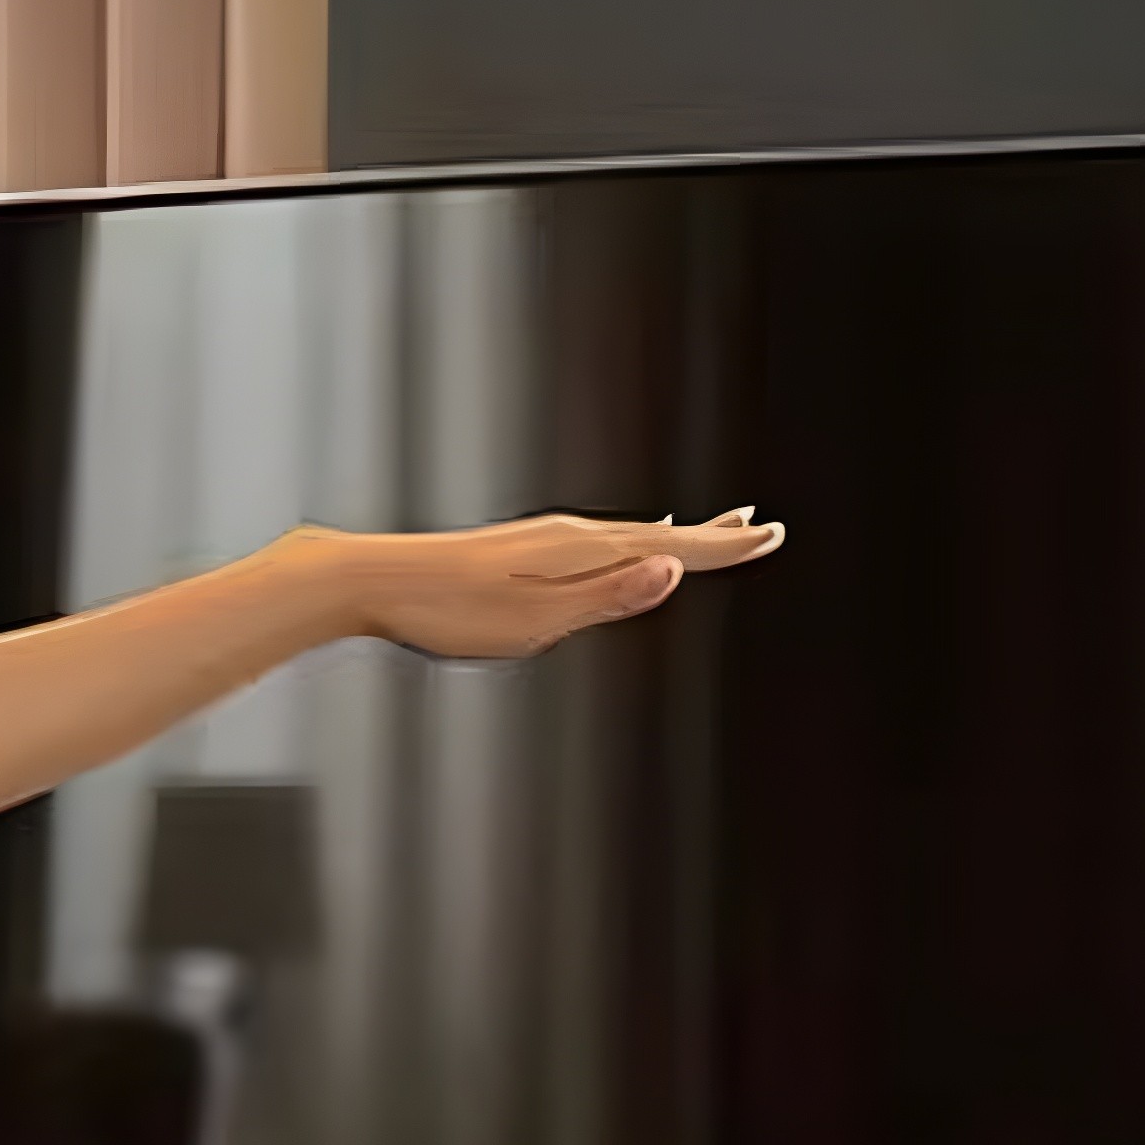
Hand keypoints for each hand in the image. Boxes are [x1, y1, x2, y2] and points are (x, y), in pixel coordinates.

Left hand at [351, 505, 782, 667]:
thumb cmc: (449, 609)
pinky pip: (599, 541)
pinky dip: (632, 540)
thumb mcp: (535, 619)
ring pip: (630, 537)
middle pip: (659, 537)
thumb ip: (607, 597)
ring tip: (705, 531)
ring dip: (675, 537)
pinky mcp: (523, 550)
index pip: (672, 550)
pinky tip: (626, 543)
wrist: (376, 579)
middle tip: (757, 525)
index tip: (768, 534)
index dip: (723, 546)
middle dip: (710, 535)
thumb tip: (670, 570)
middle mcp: (570, 537)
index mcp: (583, 552)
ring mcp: (545, 541)